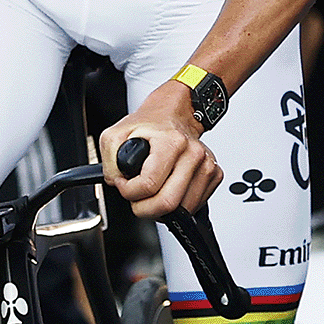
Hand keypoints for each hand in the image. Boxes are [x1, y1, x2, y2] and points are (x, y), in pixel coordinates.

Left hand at [96, 82, 220, 217]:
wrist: (174, 114)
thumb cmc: (149, 125)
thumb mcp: (115, 134)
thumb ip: (109, 161)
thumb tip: (117, 183)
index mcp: (171, 142)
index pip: (149, 185)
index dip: (129, 192)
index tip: (124, 184)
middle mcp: (193, 153)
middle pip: (168, 203)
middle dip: (145, 209)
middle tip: (137, 198)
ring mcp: (206, 165)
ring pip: (183, 209)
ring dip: (162, 209)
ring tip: (152, 192)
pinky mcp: (214, 175)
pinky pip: (194, 206)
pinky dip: (178, 205)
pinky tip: (168, 189)